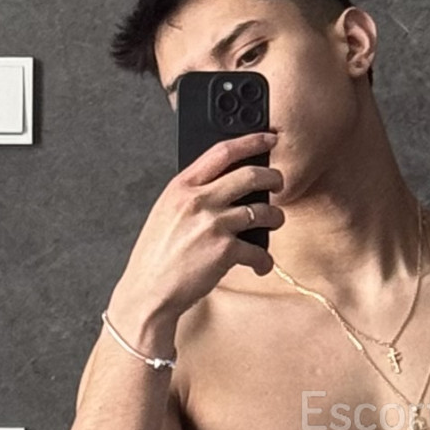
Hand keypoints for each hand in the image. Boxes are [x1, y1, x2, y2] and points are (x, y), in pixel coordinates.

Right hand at [108, 132, 284, 341]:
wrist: (149, 291)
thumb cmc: (157, 256)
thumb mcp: (167, 213)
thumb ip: (192, 196)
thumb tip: (225, 187)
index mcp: (181, 186)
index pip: (222, 151)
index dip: (251, 141)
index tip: (269, 138)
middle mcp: (198, 200)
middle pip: (250, 175)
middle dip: (274, 178)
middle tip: (280, 183)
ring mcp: (213, 224)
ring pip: (263, 211)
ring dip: (276, 218)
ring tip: (274, 223)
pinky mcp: (224, 251)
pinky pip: (259, 251)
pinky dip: (264, 260)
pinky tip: (259, 265)